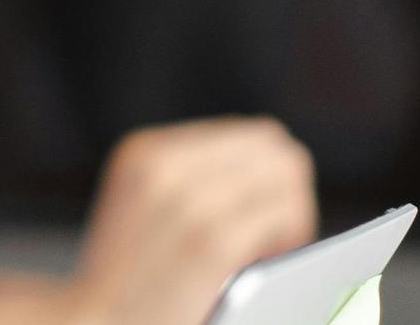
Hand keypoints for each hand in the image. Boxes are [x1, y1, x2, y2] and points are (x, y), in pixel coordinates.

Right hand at [58, 117, 319, 324]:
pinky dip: (289, 236)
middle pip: (274, 148)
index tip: (256, 216)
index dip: (266, 177)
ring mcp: (189, 202)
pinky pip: (285, 212)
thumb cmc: (129, 284)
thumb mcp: (144, 207)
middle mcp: (165, 165)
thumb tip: (272, 168)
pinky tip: (262, 263)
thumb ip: (192, 180)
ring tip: (264, 251)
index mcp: (146, 152)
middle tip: (270, 238)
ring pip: (287, 175)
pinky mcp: (213, 241)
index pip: (251, 135)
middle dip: (284, 190)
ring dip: (290, 214)